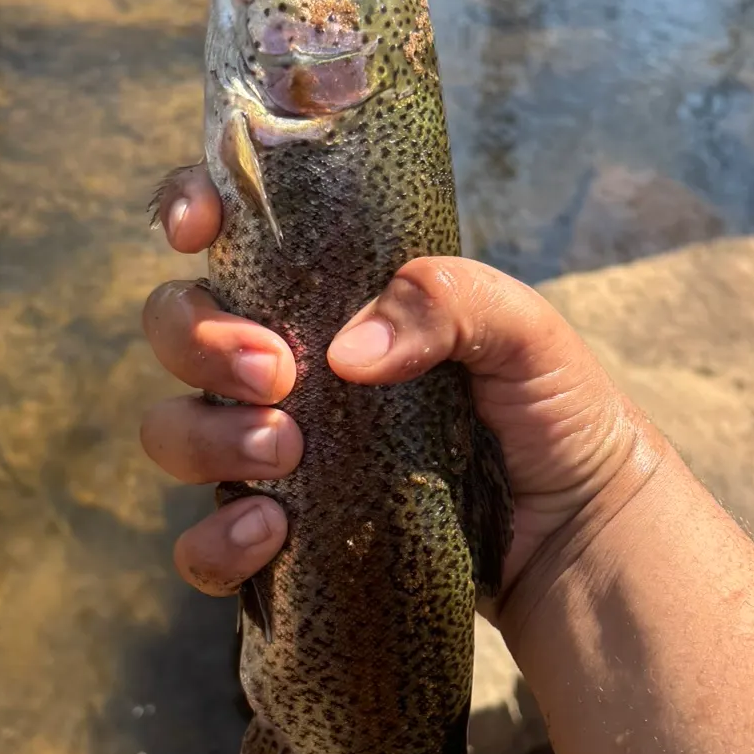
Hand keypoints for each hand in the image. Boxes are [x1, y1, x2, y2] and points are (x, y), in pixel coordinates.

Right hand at [139, 167, 664, 639]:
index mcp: (332, 293)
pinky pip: (203, 545)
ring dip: (205, 434)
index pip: (231, 228)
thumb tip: (349, 352)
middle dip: (199, 339)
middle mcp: (288, 364)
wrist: (580, 535)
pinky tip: (272, 534)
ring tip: (285, 451)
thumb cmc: (552, 410)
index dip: (189, 208)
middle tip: (277, 370)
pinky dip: (215, 541)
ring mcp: (275, 451)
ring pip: (174, 428)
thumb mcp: (524, 333)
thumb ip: (451, 301)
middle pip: (176, 324)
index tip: (193, 229)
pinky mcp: (281, 539)